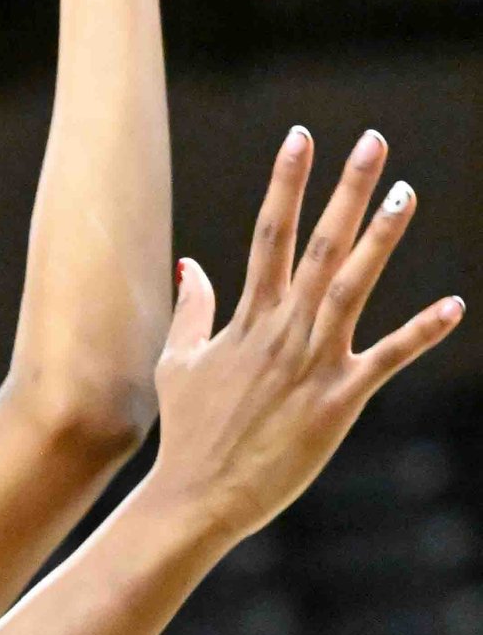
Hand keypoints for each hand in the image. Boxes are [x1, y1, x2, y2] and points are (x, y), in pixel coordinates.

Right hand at [147, 125, 462, 549]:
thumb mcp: (179, 363)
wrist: (198, 497)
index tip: (301, 137)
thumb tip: (191, 262)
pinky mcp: (339, 400)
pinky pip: (387, 359)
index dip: (287, 183)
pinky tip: (454, 305)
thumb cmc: (190, 432)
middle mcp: (283, 331)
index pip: (271, 235)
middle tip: (372, 141)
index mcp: (249, 319)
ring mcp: (313, 362)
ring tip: (406, 192)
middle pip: (320, 246)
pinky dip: (422, 332)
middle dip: (346, 190)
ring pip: (352, 286)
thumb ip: (192, 310)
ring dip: (381, 238)